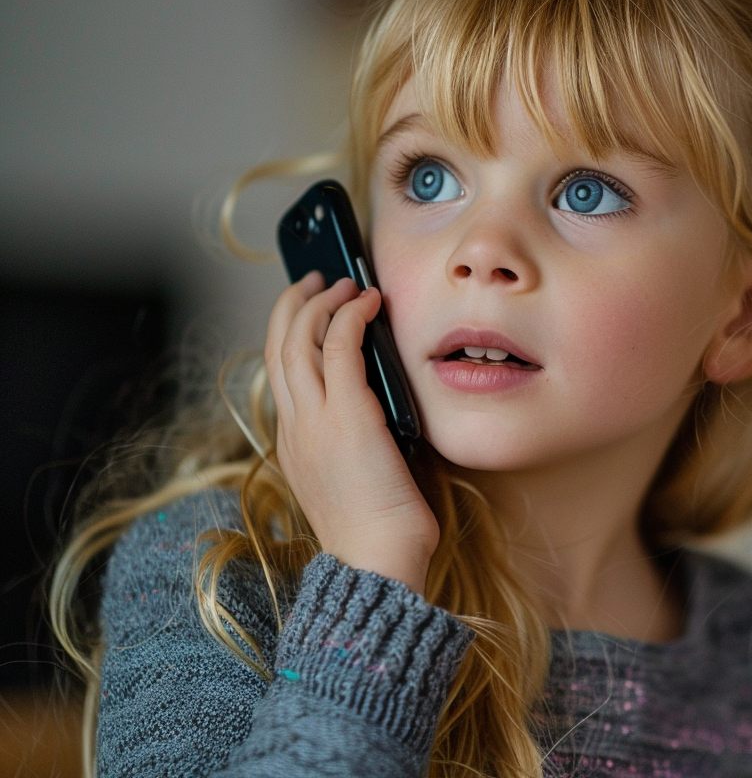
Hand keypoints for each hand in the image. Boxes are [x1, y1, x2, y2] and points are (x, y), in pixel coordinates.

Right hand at [264, 272, 438, 594]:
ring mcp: (315, 420)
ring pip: (298, 338)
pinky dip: (351, 315)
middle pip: (277, 346)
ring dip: (319, 302)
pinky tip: (369, 301)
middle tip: (315, 281)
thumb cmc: (379, 533)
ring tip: (342, 282)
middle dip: (292, 305)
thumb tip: (383, 413)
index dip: (287, 335)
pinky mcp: (347, 414)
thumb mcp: (357, 479)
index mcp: (294, 444)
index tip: (307, 314)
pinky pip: (339, 346)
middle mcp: (295, 427)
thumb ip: (357, 443)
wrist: (376, 563)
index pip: (279, 374)